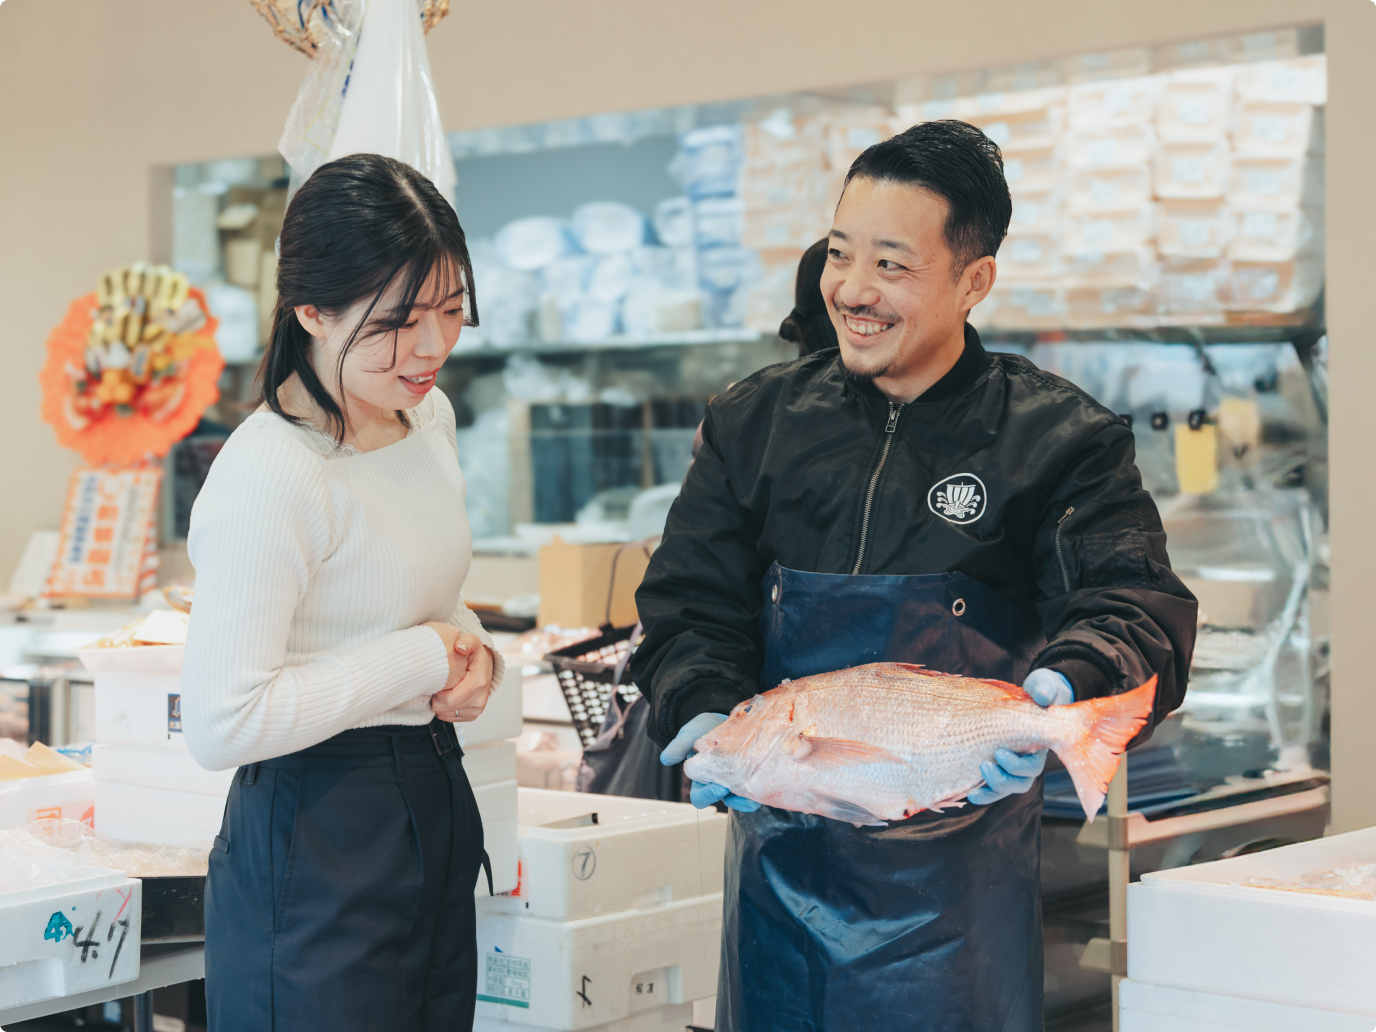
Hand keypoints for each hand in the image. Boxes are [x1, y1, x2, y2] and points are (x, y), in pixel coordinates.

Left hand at [423, 623, 493, 722]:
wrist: (484, 665)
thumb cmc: (475, 655)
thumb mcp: (472, 642)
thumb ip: (466, 641)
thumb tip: (460, 647)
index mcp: (479, 683)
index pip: (449, 699)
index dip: (438, 692)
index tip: (438, 681)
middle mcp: (480, 698)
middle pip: (446, 707)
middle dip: (437, 698)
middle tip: (437, 685)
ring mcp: (477, 708)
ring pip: (447, 714)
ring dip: (440, 704)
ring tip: (442, 690)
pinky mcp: (473, 714)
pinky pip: (452, 718)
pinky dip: (445, 709)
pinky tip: (446, 697)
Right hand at [660, 712, 760, 812]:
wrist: (723, 717)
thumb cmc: (704, 728)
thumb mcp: (689, 733)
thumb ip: (679, 746)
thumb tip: (666, 759)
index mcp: (701, 779)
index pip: (700, 797)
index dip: (708, 795)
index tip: (718, 787)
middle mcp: (718, 783)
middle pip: (724, 800)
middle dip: (733, 800)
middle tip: (740, 791)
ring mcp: (735, 779)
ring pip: (741, 797)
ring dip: (749, 798)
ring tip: (757, 796)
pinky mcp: (750, 773)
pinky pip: (755, 786)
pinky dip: (760, 787)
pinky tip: (766, 784)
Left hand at [968, 669, 1072, 805]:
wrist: (1031, 697)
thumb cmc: (1040, 693)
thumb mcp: (1044, 688)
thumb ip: (1045, 691)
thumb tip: (1042, 696)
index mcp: (1039, 746)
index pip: (1033, 767)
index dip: (1018, 766)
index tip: (999, 752)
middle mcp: (1029, 760)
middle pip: (1020, 782)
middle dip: (1002, 779)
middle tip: (984, 765)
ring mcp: (1014, 765)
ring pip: (1007, 787)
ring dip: (991, 789)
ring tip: (973, 787)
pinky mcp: (1000, 765)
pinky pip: (994, 786)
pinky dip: (983, 793)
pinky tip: (970, 794)